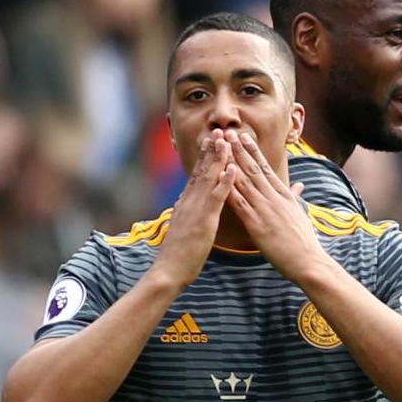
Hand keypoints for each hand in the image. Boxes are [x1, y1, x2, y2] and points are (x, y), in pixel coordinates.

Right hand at [155, 134, 236, 288]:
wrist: (169, 271)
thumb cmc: (179, 255)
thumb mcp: (184, 229)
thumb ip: (187, 215)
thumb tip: (187, 206)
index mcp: (186, 203)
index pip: (197, 175)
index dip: (205, 157)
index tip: (212, 141)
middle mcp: (189, 201)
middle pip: (201, 171)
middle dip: (211, 150)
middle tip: (220, 130)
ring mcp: (195, 209)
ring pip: (208, 178)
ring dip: (218, 158)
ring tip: (227, 140)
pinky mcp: (203, 220)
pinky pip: (216, 198)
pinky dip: (224, 182)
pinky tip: (232, 169)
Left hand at [223, 126, 327, 283]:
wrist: (309, 262)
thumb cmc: (305, 242)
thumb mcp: (301, 214)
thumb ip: (296, 197)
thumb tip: (299, 185)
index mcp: (284, 195)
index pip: (266, 168)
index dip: (253, 151)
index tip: (243, 136)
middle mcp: (274, 197)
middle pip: (253, 168)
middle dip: (239, 149)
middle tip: (227, 131)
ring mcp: (265, 209)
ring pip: (244, 180)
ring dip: (231, 161)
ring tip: (221, 146)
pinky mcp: (256, 224)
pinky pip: (239, 202)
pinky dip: (229, 187)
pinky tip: (220, 175)